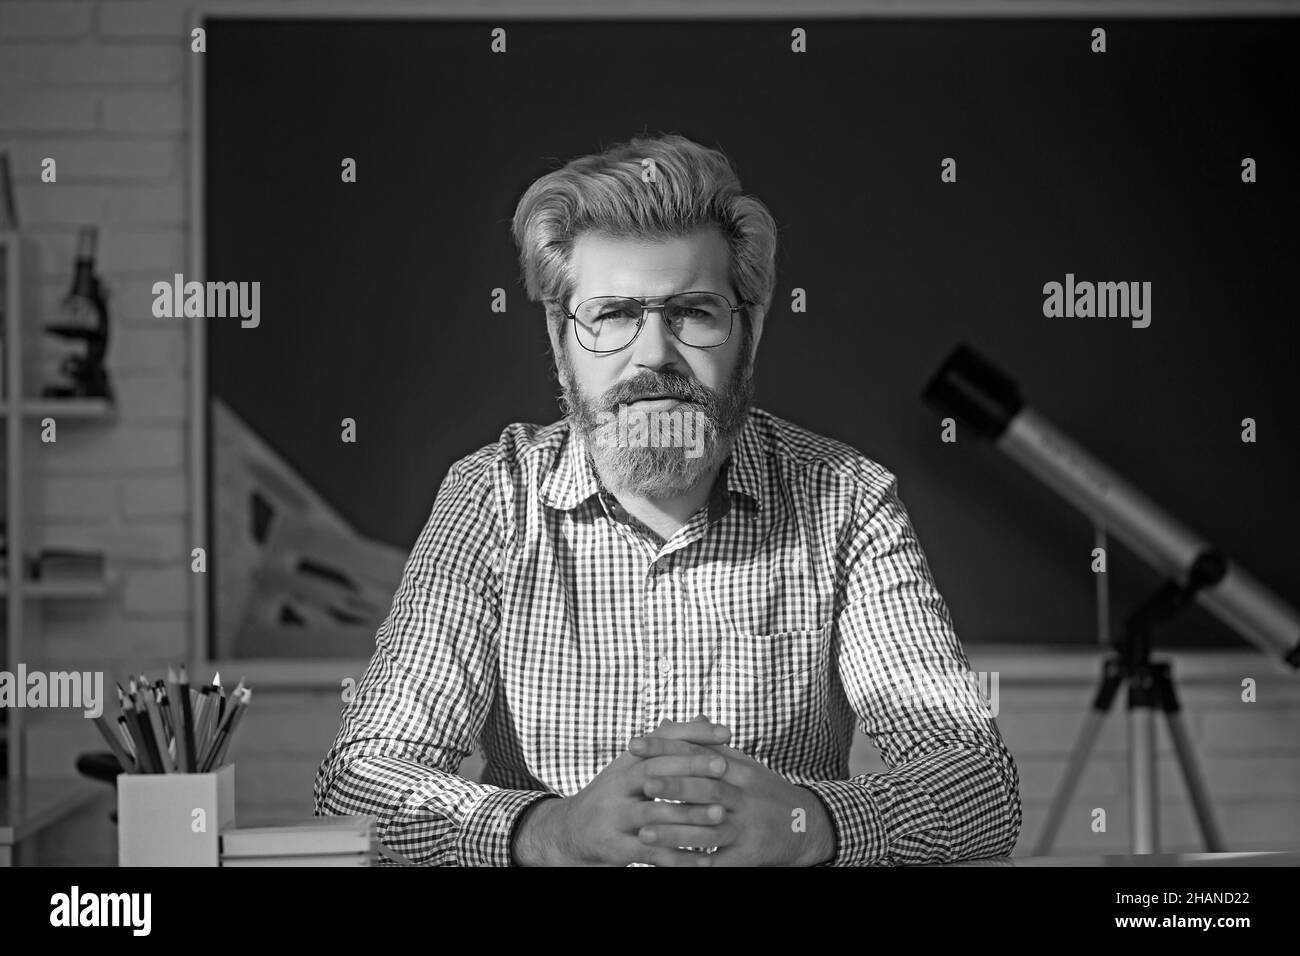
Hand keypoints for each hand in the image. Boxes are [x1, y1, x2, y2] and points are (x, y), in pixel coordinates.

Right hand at [513, 716, 733, 865]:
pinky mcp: (616, 847)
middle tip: (724, 767)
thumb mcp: (634, 768)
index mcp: (627, 763)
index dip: (692, 735)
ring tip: (720, 815)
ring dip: (691, 814)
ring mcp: (615, 816)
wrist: (569, 833)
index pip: (661, 741)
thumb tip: (703, 718)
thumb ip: (669, 746)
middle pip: (656, 770)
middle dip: (691, 767)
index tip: (725, 733)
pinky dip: (679, 858)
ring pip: (656, 813)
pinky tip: (704, 861)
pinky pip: (652, 852)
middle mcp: (619, 785)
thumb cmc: (614, 797)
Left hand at [627, 739, 835, 865]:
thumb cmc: (765, 792)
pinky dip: (694, 864)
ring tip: (644, 833)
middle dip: (673, 786)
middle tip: (641, 784)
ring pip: (708, 829)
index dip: (665, 748)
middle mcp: (743, 796)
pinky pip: (718, 861)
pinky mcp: (748, 855)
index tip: (634, 745)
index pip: (698, 754)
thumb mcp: (741, 764)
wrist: (807, 825)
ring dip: (675, 832)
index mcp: (739, 769)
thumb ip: (703, 746)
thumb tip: (667, 724)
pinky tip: (669, 865)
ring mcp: (746, 827)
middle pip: (706, 788)